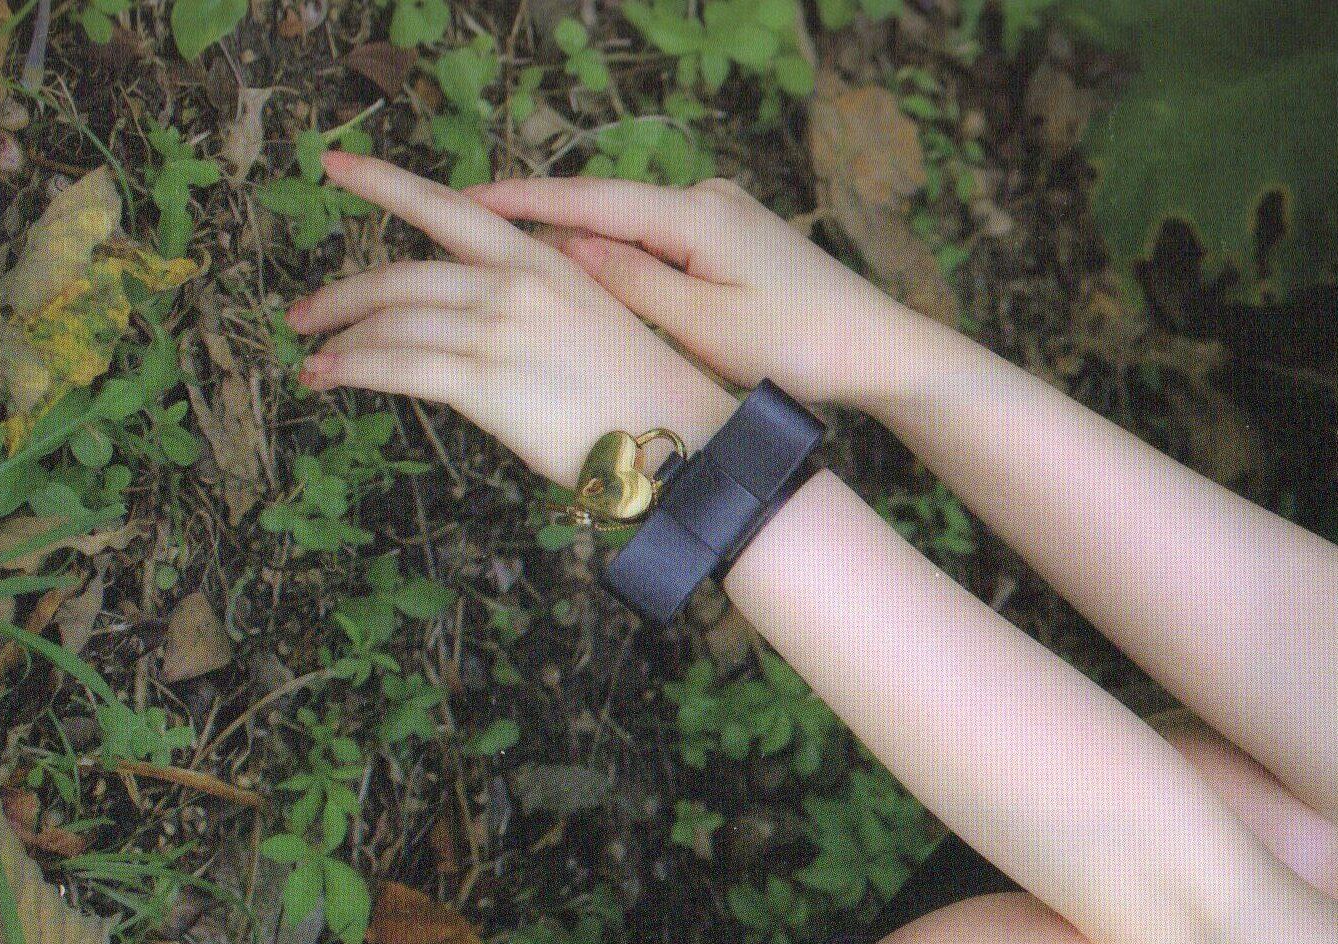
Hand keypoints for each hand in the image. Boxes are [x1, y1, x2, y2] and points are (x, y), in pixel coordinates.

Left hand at [284, 148, 738, 490]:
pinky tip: (327, 375)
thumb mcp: (590, 315)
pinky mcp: (484, 382)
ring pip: (390, 321)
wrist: (678, 439)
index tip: (335, 167)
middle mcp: (512, 285)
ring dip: (339, 337)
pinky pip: (397, 366)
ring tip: (311, 355)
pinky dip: (352, 368)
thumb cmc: (641, 392)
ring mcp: (496, 332)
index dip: (384, 182)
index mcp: (539, 260)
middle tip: (303, 311)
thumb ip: (528, 299)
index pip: (446, 208)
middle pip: (400, 276)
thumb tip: (470, 309)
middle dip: (340, 294)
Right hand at [456, 169, 933, 415]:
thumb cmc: (805, 347)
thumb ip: (632, 284)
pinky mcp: (734, 241)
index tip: (454, 199)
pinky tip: (589, 276)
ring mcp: (722, 217)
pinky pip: (659, 242)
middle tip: (459, 227)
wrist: (883, 351)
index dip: (518, 201)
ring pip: (630, 228)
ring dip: (578, 243)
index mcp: (695, 216)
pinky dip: (620, 258)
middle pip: (603, 209)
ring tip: (510, 257)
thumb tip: (563, 249)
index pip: (586, 201)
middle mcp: (706, 200)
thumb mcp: (708, 326)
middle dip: (536, 219)